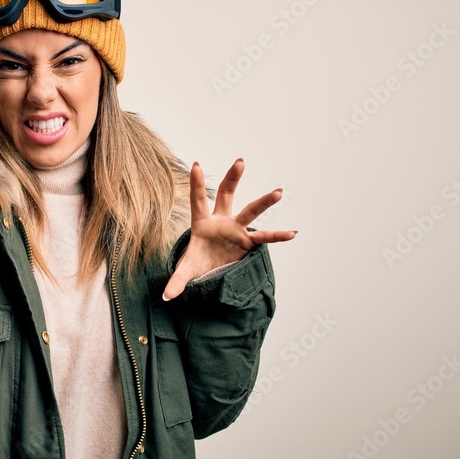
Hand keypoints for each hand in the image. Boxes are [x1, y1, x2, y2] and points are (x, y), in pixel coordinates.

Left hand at [163, 159, 296, 300]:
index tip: (196, 164)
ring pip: (250, 212)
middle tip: (240, 161)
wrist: (211, 273)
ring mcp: (236, 230)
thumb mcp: (186, 272)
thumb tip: (166, 297)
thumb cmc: (197, 265)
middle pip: (226, 195)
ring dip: (264, 202)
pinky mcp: (247, 242)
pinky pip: (264, 238)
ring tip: (279, 192)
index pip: (198, 201)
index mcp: (201, 224)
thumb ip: (176, 282)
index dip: (196, 184)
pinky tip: (293, 233)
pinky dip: (277, 236)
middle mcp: (220, 221)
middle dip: (232, 179)